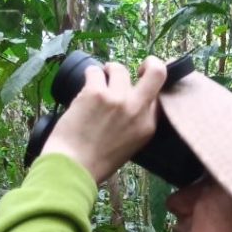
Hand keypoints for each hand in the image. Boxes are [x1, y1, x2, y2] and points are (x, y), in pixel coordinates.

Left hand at [40, 56, 167, 183]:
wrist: (73, 168)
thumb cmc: (97, 162)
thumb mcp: (129, 146)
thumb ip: (135, 124)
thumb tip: (130, 102)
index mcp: (148, 126)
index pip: (158, 96)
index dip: (149, 88)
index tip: (139, 87)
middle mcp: (137, 109)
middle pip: (157, 72)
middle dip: (151, 62)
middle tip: (138, 67)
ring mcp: (117, 99)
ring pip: (119, 68)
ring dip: (107, 72)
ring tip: (99, 82)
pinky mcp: (95, 92)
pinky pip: (94, 71)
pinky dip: (89, 75)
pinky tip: (84, 86)